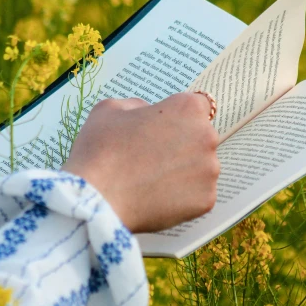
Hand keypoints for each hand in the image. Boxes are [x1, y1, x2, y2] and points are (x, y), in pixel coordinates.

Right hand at [63, 93, 219, 232]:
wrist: (95, 199)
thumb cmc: (100, 150)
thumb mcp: (110, 109)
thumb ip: (138, 105)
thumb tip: (149, 113)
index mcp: (187, 109)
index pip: (197, 106)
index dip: (178, 116)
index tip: (164, 128)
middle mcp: (206, 136)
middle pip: (200, 137)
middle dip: (182, 144)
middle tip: (152, 158)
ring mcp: (209, 170)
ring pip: (201, 168)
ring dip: (183, 171)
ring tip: (151, 181)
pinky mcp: (206, 200)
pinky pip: (197, 195)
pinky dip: (181, 197)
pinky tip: (156, 197)